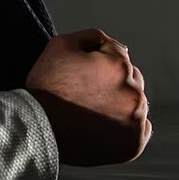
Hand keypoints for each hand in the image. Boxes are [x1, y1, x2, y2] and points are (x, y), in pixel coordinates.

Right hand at [26, 29, 151, 165]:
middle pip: (130, 77)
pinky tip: (102, 125)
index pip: (116, 50)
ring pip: (135, 103)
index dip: (95, 57)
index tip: (80, 69)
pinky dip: (125, 126)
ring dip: (119, 102)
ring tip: (91, 109)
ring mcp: (136, 120)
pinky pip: (138, 130)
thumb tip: (105, 41)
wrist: (40, 129)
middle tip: (84, 90)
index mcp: (119, 66)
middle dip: (112, 79)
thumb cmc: (47, 88)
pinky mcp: (134, 143)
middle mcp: (134, 93)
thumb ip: (88, 37)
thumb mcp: (58, 46)